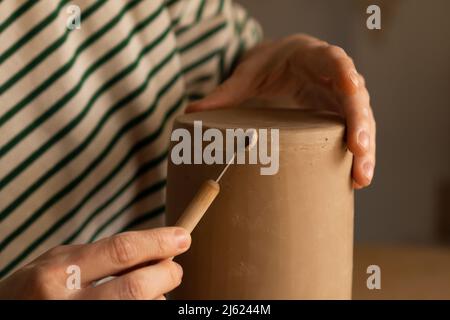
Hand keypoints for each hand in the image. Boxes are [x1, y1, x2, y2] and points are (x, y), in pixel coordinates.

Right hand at [0, 227, 190, 298]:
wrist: (6, 319)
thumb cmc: (33, 290)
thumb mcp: (56, 262)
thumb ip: (98, 255)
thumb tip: (153, 248)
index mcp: (58, 274)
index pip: (121, 251)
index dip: (158, 242)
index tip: (183, 237)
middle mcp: (67, 304)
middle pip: (138, 287)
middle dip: (166, 273)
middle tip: (174, 268)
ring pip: (142, 309)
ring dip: (157, 298)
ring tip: (151, 289)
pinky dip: (146, 310)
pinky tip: (140, 303)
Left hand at [187, 34, 375, 188]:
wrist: (287, 60)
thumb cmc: (271, 64)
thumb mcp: (248, 73)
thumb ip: (224, 92)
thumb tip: (189, 113)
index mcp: (314, 57)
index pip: (335, 61)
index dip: (345, 75)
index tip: (352, 90)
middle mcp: (336, 76)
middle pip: (356, 99)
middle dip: (361, 126)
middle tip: (359, 154)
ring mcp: (342, 96)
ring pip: (362, 120)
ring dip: (364, 149)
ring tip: (360, 179)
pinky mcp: (340, 114)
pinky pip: (355, 133)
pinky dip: (357, 154)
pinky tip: (355, 178)